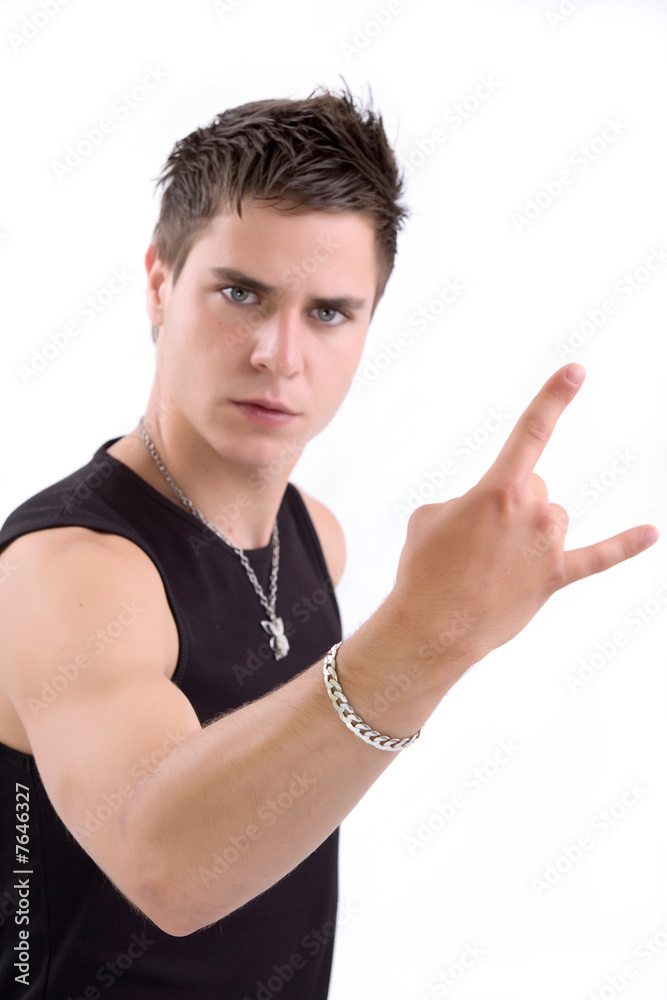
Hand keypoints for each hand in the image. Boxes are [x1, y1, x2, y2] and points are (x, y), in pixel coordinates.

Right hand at [390, 364, 658, 672]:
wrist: (430, 627)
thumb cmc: (424, 570)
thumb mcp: (430, 517)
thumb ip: (467, 502)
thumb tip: (490, 517)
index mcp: (499, 489)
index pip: (532, 432)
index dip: (554, 398)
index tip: (576, 371)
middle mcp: (533, 512)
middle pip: (536, 487)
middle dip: (510, 505)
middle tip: (477, 540)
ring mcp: (548, 546)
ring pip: (552, 519)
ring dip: (529, 531)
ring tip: (494, 563)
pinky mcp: (555, 577)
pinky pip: (599, 557)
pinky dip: (626, 545)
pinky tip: (652, 533)